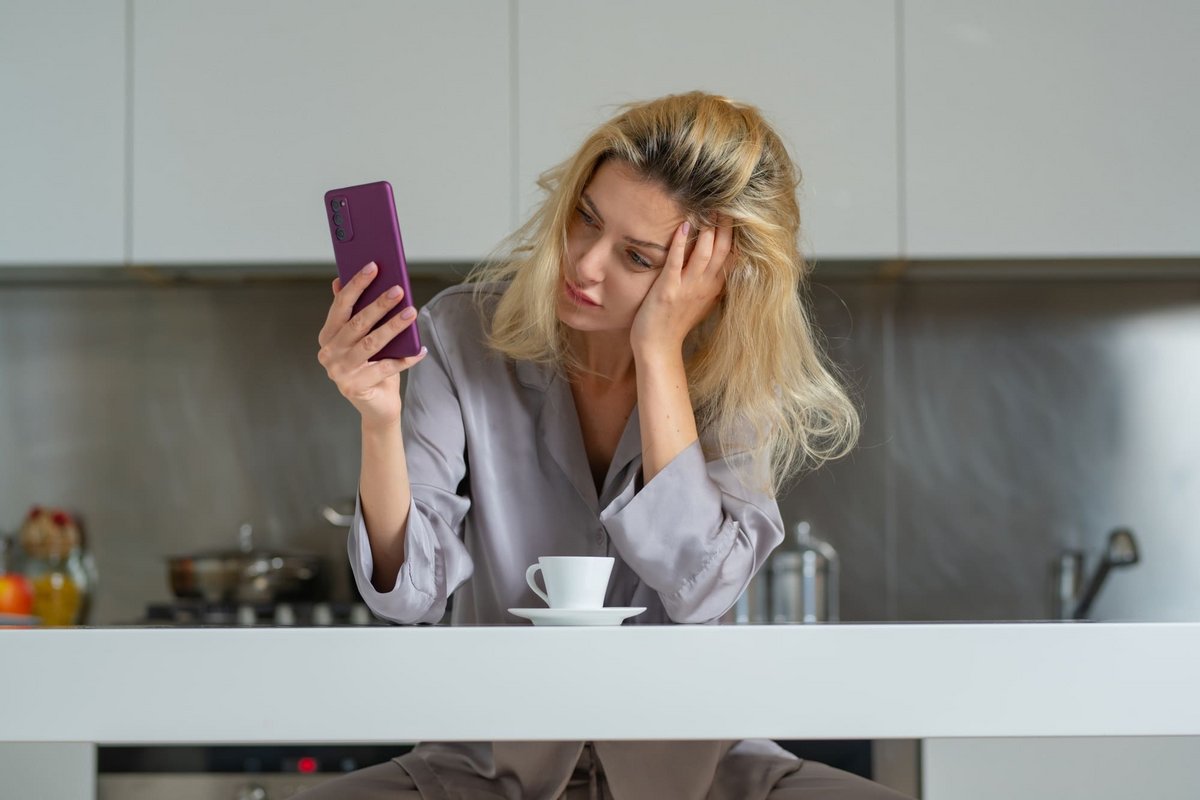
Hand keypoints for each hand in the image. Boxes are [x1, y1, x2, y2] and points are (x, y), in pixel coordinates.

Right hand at [317, 261, 426, 429]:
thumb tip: (343, 279)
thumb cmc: (371, 366)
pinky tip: (421, 349)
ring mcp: (339, 372)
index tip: (373, 266)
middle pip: (357, 323)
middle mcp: (328, 353)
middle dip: (379, 304)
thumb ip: (353, 313)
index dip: (356, 285)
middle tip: (399, 290)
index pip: (341, 305)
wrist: (376, 405)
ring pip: (371, 343)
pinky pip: (386, 367)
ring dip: (394, 326)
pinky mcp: (355, 387)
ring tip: (412, 313)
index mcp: (327, 336)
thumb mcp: (362, 338)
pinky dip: (405, 358)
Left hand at [630, 216, 733, 356]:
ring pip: (704, 253)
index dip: (736, 233)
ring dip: (707, 229)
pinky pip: (676, 262)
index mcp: (714, 287)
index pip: (732, 255)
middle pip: (722, 250)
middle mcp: (705, 286)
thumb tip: (718, 267)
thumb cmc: (675, 324)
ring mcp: (687, 288)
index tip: (737, 212)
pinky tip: (683, 226)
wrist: (659, 348)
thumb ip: (710, 283)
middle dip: (726, 225)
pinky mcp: (668, 290)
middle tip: (726, 201)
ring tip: (708, 209)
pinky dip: (680, 243)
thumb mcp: (700, 302)